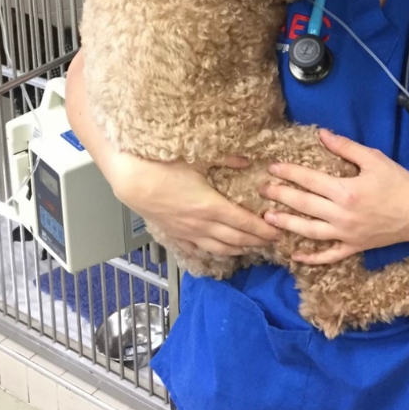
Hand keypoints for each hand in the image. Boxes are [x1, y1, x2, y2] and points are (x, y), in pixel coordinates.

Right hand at [65, 50, 279, 257]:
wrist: (131, 180)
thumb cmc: (163, 166)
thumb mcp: (199, 158)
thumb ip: (227, 159)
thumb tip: (248, 160)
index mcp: (212, 206)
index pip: (244, 223)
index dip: (262, 230)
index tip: (277, 233)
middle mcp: (202, 224)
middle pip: (235, 239)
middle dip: (255, 241)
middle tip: (270, 243)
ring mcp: (187, 232)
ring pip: (218, 247)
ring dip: (237, 249)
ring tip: (250, 249)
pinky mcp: (174, 233)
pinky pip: (198, 248)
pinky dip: (213, 251)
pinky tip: (218, 251)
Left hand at [259, 129, 408, 263]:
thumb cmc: (399, 184)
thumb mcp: (374, 159)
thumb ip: (346, 147)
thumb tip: (322, 134)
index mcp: (346, 191)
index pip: (309, 180)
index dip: (289, 173)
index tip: (272, 167)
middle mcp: (342, 215)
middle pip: (304, 205)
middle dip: (280, 196)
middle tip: (262, 190)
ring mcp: (346, 234)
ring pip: (310, 232)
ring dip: (287, 225)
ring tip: (268, 219)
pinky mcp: (354, 247)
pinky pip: (329, 255)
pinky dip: (311, 258)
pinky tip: (295, 255)